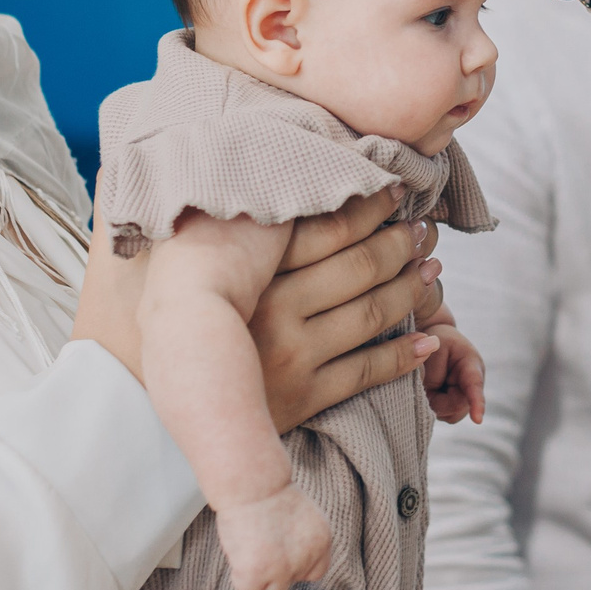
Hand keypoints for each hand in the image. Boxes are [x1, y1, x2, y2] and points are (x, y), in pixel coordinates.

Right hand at [80, 187, 444, 432]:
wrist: (159, 423)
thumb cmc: (169, 338)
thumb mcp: (172, 277)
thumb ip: (195, 227)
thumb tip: (160, 166)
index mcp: (243, 275)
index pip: (322, 229)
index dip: (367, 206)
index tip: (394, 190)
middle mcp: (269, 312)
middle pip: (356, 267)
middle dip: (399, 243)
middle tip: (422, 229)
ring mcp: (290, 357)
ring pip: (370, 313)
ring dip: (412, 288)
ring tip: (431, 268)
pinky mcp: (303, 398)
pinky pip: (367, 371)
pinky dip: (406, 353)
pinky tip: (430, 337)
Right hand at [214, 482, 333, 589]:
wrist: (252, 484)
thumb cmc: (269, 493)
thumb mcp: (302, 517)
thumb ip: (303, 541)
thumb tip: (289, 563)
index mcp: (321, 542)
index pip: (314, 572)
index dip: (295, 565)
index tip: (279, 551)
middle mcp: (307, 559)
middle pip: (291, 583)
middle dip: (275, 570)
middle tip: (260, 545)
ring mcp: (283, 569)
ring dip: (258, 577)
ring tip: (249, 549)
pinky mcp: (258, 573)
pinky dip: (239, 576)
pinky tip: (240, 552)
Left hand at [420, 321, 485, 423]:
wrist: (436, 341)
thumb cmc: (434, 342)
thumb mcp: (430, 349)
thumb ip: (428, 372)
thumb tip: (425, 399)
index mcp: (471, 363)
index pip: (474, 384)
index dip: (476, 402)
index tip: (477, 420)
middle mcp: (473, 384)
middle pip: (456, 407)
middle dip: (437, 400)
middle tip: (426, 380)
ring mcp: (466, 397)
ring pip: (449, 414)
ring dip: (434, 403)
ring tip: (430, 383)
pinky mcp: (456, 406)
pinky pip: (443, 415)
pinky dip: (433, 406)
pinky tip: (432, 391)